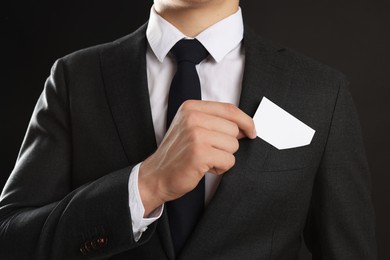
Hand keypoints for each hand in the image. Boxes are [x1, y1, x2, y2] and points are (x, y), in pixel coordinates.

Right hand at [138, 100, 255, 215]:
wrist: (157, 175)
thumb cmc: (178, 154)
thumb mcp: (191, 128)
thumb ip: (214, 121)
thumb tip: (246, 127)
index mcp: (191, 108)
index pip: (229, 109)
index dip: (246, 121)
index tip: (252, 131)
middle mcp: (192, 117)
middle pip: (233, 129)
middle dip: (227, 144)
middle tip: (209, 151)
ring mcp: (195, 134)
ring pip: (233, 145)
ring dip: (223, 157)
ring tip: (205, 159)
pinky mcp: (199, 153)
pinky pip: (229, 160)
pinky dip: (220, 168)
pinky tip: (204, 168)